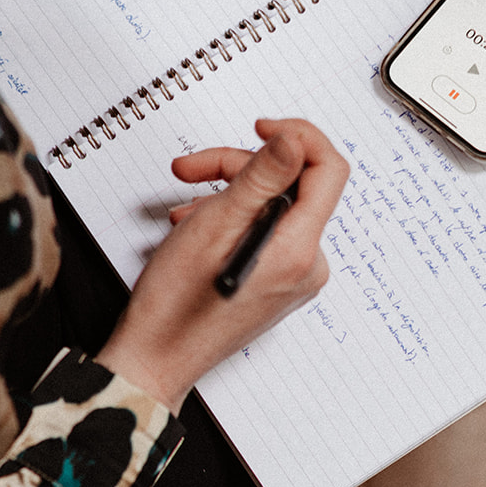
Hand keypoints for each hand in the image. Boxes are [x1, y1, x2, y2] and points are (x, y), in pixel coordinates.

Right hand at [95, 118, 347, 412]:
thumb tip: (294, 141)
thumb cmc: (176, 306)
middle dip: (242, 169)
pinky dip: (231, 221)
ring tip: (185, 209)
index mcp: (298, 250)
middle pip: (292, 187)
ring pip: (272, 208)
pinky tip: (196, 227)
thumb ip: (262, 177)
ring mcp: (293, 278)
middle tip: (193, 168)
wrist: (157, 358)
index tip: (262, 128)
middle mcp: (306, 266)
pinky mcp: (277, 284)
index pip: (328, 170)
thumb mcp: (215, 225)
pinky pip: (265, 233)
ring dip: (228, 196)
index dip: (297, 137)